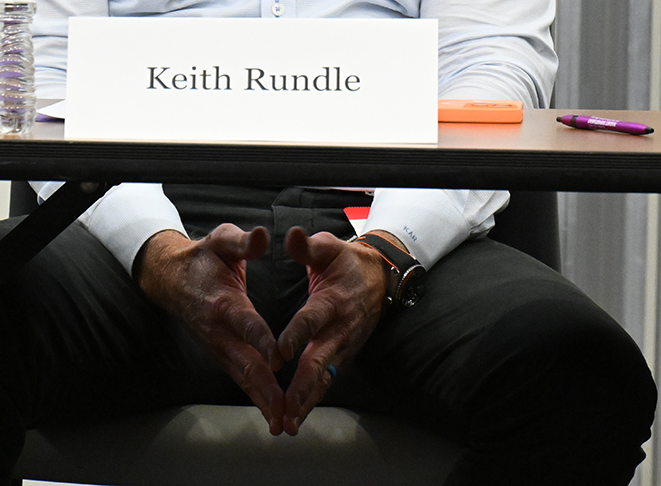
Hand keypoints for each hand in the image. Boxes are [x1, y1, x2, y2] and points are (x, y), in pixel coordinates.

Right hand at [137, 224, 285, 433]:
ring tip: (281, 422)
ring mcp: (218, 345)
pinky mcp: (221, 352)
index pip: (245, 323)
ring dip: (261, 399)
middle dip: (264, 388)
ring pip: (242, 376)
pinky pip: (241, 376)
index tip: (278, 358)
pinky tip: (272, 411)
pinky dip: (256, 395)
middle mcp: (220, 330)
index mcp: (223, 302)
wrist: (171, 277)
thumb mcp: (221, 240)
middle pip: (244, 363)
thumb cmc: (204, 257)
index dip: (260, 340)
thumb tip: (261, 235)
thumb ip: (242, 241)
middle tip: (283, 411)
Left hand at [271, 227, 389, 434]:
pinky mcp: (345, 354)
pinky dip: (313, 399)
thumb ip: (308, 246)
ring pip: (325, 377)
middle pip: (319, 360)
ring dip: (307, 401)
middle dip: (302, 387)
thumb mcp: (330, 248)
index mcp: (332, 301)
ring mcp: (344, 345)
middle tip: (286, 409)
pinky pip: (328, 379)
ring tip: (289, 424)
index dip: (296, 336)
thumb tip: (289, 235)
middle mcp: (339, 328)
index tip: (278, 355)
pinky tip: (297, 417)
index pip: (312, 320)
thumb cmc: (348, 262)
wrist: (382, 276)